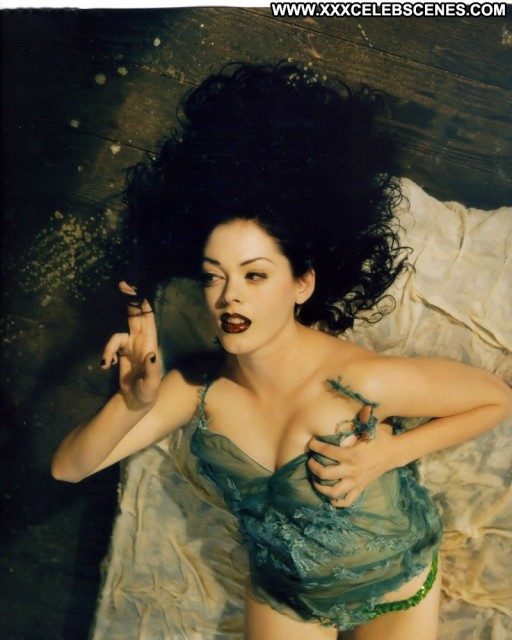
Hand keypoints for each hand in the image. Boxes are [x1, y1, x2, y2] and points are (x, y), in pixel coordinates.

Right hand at [100, 282, 160, 409]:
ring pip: (118, 334)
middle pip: (136, 316)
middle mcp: (141, 341)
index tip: (136, 290)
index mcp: (150, 344)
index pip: (148, 319)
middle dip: (130, 300)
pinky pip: (111, 346)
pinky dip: (107, 353)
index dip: (143, 304)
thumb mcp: (151, 385)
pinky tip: (106, 365)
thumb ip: (151, 371)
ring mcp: (131, 346)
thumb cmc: (147, 393)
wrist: (135, 402)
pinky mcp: (122, 352)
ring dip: (109, 346)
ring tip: (106, 363)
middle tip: (122, 284)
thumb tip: (152, 355)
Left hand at [307, 406, 394, 507]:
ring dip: (321, 487)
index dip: (316, 447)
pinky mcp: (360, 488)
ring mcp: (356, 482)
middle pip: (326, 474)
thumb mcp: (371, 427)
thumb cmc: (379, 439)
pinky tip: (329, 496)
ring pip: (334, 492)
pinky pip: (346, 501)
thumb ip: (364, 418)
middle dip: (314, 467)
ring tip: (315, 479)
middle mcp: (353, 470)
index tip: (311, 443)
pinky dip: (337, 501)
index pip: (328, 452)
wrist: (394, 455)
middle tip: (310, 461)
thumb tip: (363, 406)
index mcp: (352, 455)